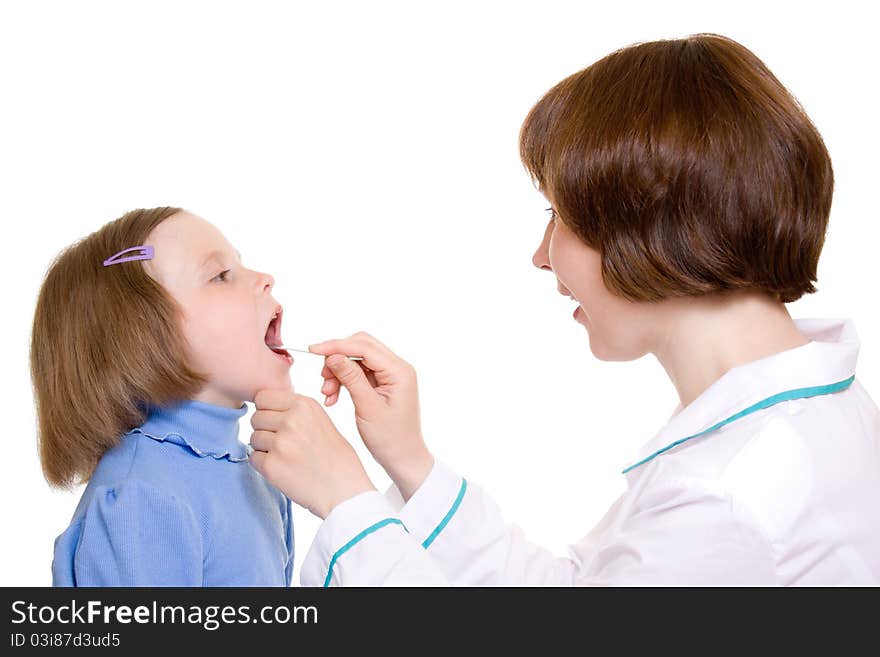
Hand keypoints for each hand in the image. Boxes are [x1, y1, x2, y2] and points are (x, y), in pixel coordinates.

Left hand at [248, 389, 375, 518]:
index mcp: (305, 405)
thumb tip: (266, 407)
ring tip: (288, 457)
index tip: (278, 422)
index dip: (268, 410)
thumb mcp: (322, 421)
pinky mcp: (271, 466)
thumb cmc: (337, 458)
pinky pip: (253, 458)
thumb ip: (296, 412)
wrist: (345, 491)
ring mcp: (280, 443)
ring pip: (254, 438)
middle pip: (257, 417)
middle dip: (265, 430)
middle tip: (284, 444)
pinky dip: (264, 464)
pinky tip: (284, 469)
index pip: (263, 397)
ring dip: (265, 448)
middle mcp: (291, 420)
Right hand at [310, 331, 433, 500]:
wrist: (403, 458)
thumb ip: (351, 378)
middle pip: (360, 347)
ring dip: (338, 372)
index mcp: (399, 371)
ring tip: (327, 394)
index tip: (313, 350)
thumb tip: (333, 355)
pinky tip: (333, 397)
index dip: (337, 346)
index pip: (364, 347)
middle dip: (337, 359)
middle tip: (322, 378)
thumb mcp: (367, 408)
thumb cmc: (390, 438)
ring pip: (357, 359)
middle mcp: (397, 368)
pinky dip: (343, 380)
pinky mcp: (383, 383)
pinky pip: (358, 372)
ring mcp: (391, 375)